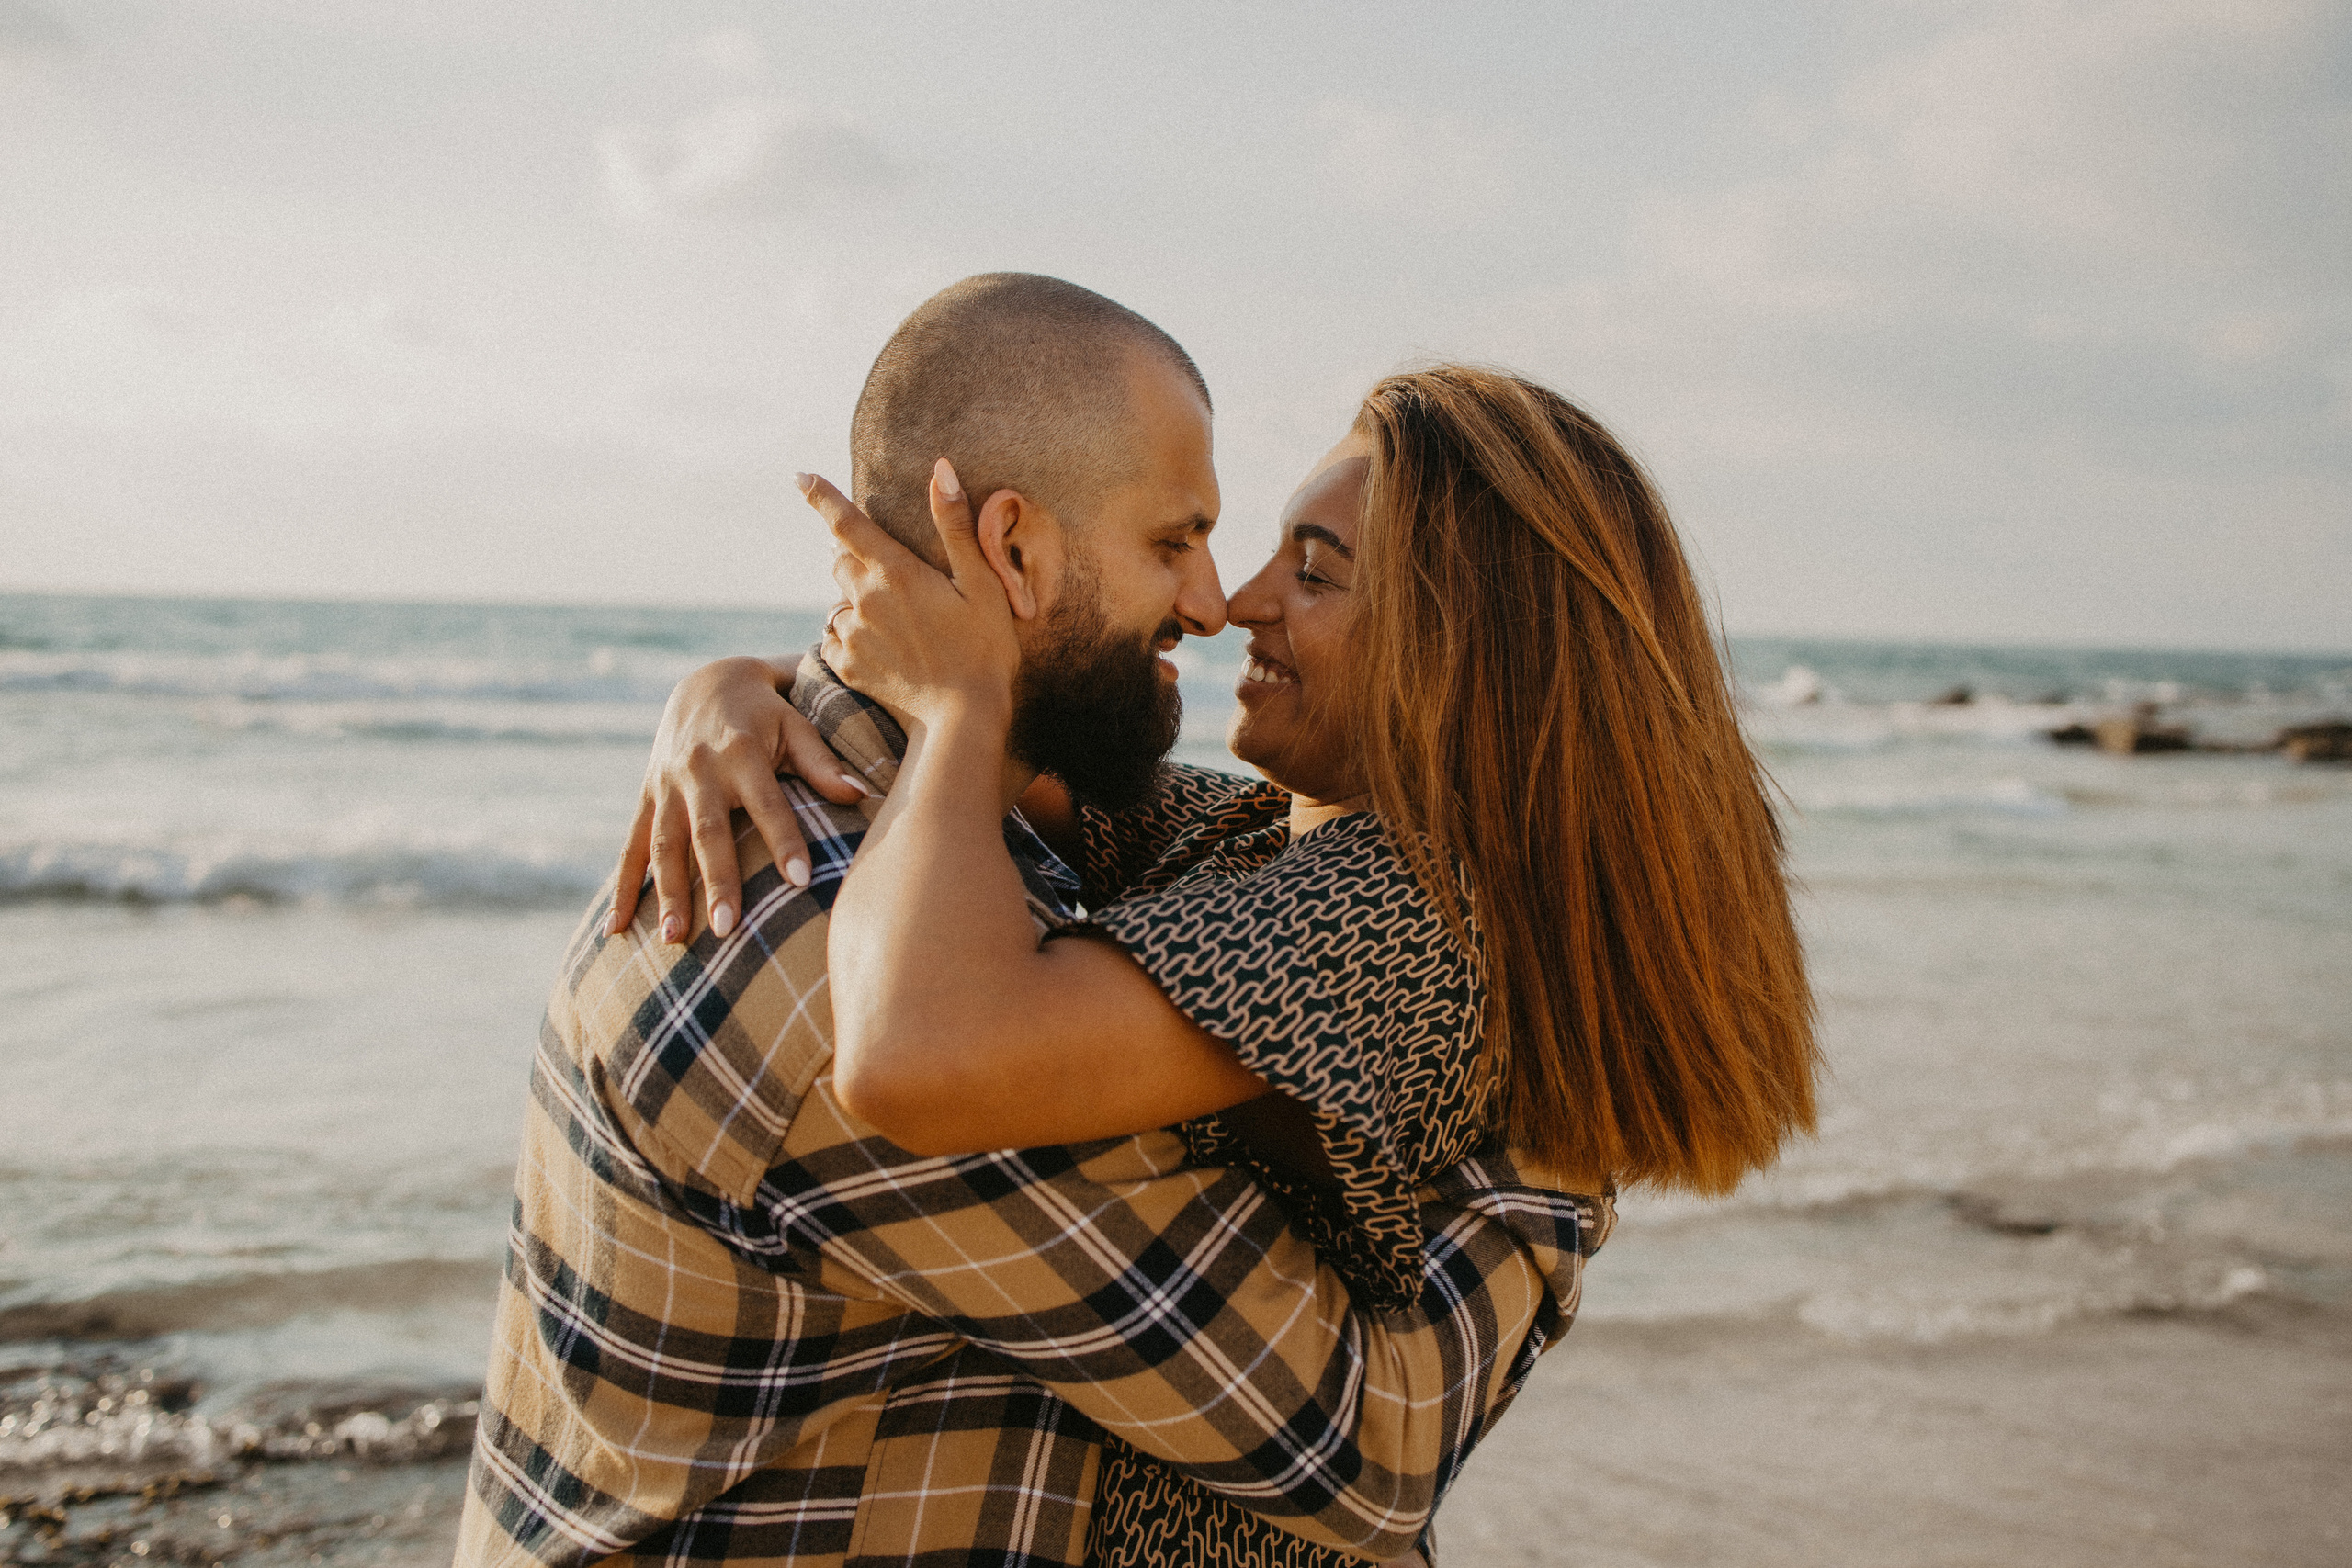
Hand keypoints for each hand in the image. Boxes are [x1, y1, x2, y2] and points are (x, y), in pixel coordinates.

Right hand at [609, 657, 874, 943]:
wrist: (706, 682)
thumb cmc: (767, 714)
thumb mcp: (797, 726)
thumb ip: (823, 764)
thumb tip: (861, 796)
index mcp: (742, 752)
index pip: (768, 803)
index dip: (784, 841)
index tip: (800, 882)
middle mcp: (699, 770)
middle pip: (708, 832)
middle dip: (717, 881)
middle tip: (728, 928)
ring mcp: (666, 785)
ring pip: (664, 845)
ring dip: (667, 893)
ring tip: (674, 939)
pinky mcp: (646, 797)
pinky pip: (630, 847)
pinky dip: (622, 888)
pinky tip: (616, 930)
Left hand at [801, 460, 1020, 732]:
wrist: (964, 717)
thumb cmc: (984, 648)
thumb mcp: (981, 583)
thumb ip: (955, 525)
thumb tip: (941, 470)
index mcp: (896, 572)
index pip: (847, 522)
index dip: (821, 496)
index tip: (800, 476)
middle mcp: (865, 599)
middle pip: (840, 560)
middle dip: (855, 557)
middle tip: (892, 575)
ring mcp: (853, 635)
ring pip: (838, 602)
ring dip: (855, 600)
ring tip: (895, 621)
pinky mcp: (848, 667)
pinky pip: (834, 638)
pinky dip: (850, 635)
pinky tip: (881, 646)